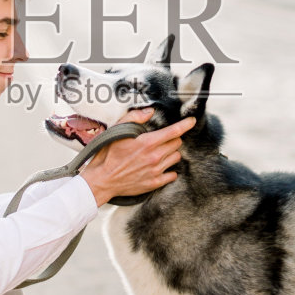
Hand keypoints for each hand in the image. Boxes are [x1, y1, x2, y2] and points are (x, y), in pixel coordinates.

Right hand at [80, 108, 196, 206]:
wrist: (102, 179)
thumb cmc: (108, 154)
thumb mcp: (117, 130)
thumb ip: (134, 117)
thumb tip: (149, 111)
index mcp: (147, 142)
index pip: (174, 131)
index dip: (185, 125)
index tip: (191, 121)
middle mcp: (155, 157)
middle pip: (177, 144)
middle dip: (171, 139)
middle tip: (160, 140)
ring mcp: (156, 171)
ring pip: (176, 157)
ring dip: (170, 153)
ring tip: (158, 153)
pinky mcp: (154, 183)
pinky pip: (172, 175)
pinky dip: (169, 170)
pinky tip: (159, 167)